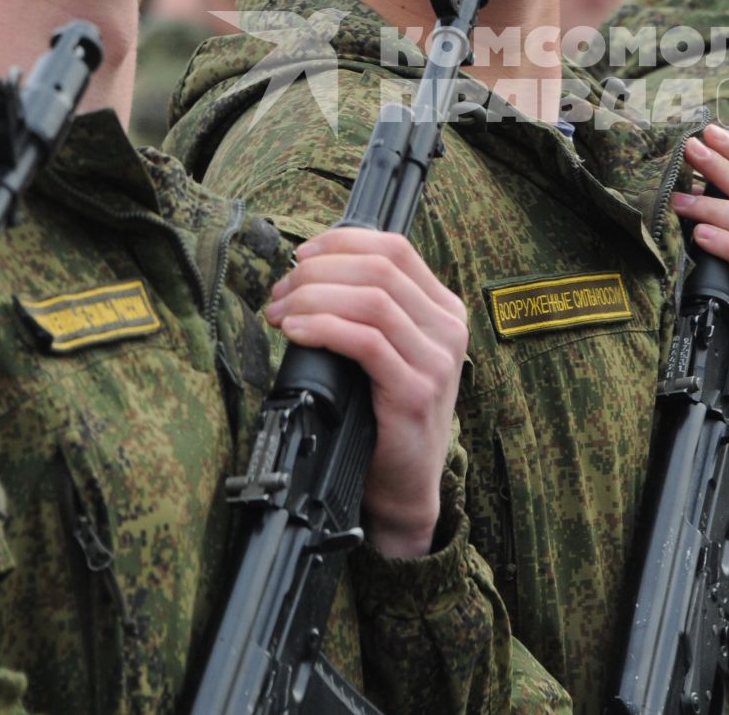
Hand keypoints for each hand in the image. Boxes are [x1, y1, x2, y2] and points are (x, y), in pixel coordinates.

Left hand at [266, 228, 466, 555]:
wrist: (403, 484)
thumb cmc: (383, 417)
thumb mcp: (387, 353)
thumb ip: (369, 313)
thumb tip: (308, 274)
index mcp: (443, 309)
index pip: (396, 248)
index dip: (343, 242)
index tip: (301, 256)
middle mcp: (448, 329)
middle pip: (379, 269)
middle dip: (319, 272)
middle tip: (281, 291)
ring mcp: (437, 361)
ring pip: (371, 301)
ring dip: (314, 299)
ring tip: (280, 313)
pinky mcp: (416, 392)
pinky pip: (366, 342)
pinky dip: (324, 329)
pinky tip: (296, 333)